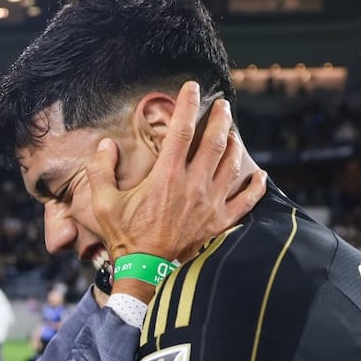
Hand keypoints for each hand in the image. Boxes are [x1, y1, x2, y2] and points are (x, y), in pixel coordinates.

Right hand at [85, 80, 266, 265]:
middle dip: (220, 118)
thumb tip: (105, 145)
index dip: (187, 105)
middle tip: (222, 105)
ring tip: (234, 132)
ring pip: (232, 166)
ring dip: (235, 145)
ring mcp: (211, 204)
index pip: (181, 130)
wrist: (147, 273)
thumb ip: (101, 170)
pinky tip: (260, 176)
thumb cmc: (125, 238)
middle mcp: (194, 185)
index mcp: (167, 176)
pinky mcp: (220, 223)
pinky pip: (246, 202)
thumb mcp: (103, 203)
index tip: (191, 88)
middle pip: (214, 142)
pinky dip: (256, 188)